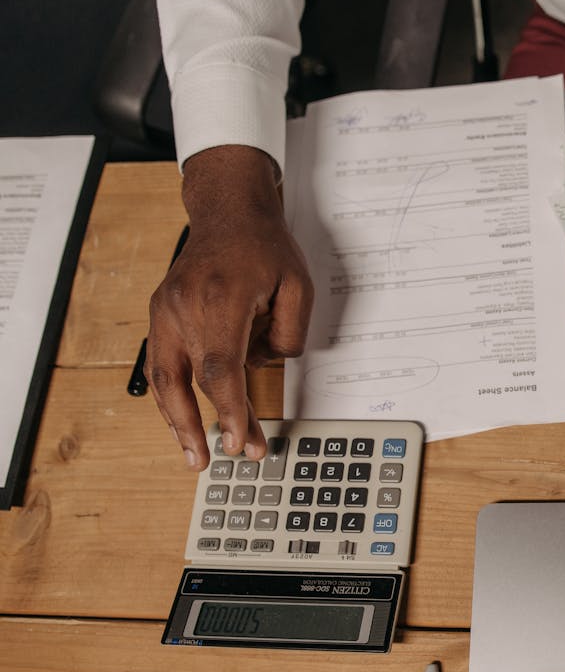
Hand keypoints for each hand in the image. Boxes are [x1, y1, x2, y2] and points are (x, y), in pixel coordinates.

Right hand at [146, 145, 313, 469]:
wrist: (229, 211)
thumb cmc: (264, 246)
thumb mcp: (298, 285)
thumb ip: (290, 334)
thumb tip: (267, 368)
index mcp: (220, 299)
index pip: (221, 370)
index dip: (230, 412)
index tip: (242, 443)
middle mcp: (183, 306)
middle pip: (185, 381)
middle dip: (200, 426)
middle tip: (215, 460)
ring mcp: (165, 309)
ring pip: (163, 377)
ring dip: (176, 420)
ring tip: (193, 453)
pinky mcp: (160, 312)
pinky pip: (161, 363)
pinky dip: (170, 396)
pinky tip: (182, 420)